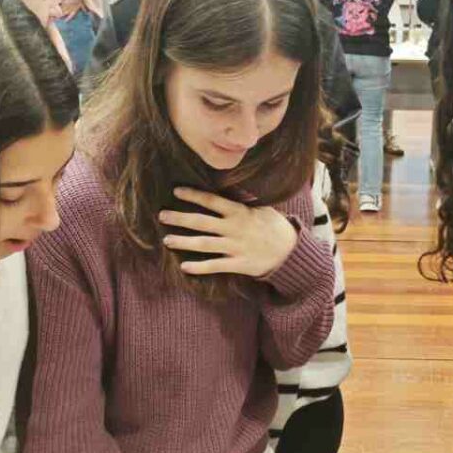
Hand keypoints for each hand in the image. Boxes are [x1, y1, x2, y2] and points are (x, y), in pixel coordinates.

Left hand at [159, 187, 297, 278]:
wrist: (290, 251)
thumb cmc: (273, 226)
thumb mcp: (260, 208)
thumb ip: (242, 200)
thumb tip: (227, 185)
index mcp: (239, 212)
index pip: (212, 201)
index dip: (193, 195)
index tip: (176, 191)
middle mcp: (234, 228)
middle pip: (202, 222)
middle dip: (180, 218)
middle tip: (161, 215)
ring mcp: (235, 247)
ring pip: (204, 244)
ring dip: (184, 242)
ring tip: (166, 240)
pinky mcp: (238, 264)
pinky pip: (216, 266)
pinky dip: (200, 267)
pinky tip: (184, 267)